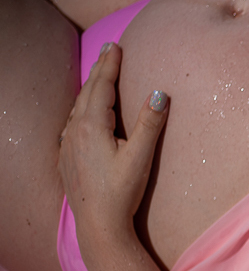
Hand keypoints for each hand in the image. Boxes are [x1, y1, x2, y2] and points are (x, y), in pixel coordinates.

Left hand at [58, 42, 167, 238]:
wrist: (98, 224)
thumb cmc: (121, 192)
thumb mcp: (140, 157)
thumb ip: (149, 123)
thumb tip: (159, 93)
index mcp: (91, 126)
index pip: (102, 86)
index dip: (110, 65)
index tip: (116, 46)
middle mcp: (74, 130)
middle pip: (88, 92)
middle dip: (99, 70)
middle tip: (108, 51)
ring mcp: (67, 144)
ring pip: (78, 107)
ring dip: (90, 89)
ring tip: (99, 76)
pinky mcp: (67, 157)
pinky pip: (72, 123)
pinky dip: (82, 108)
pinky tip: (86, 113)